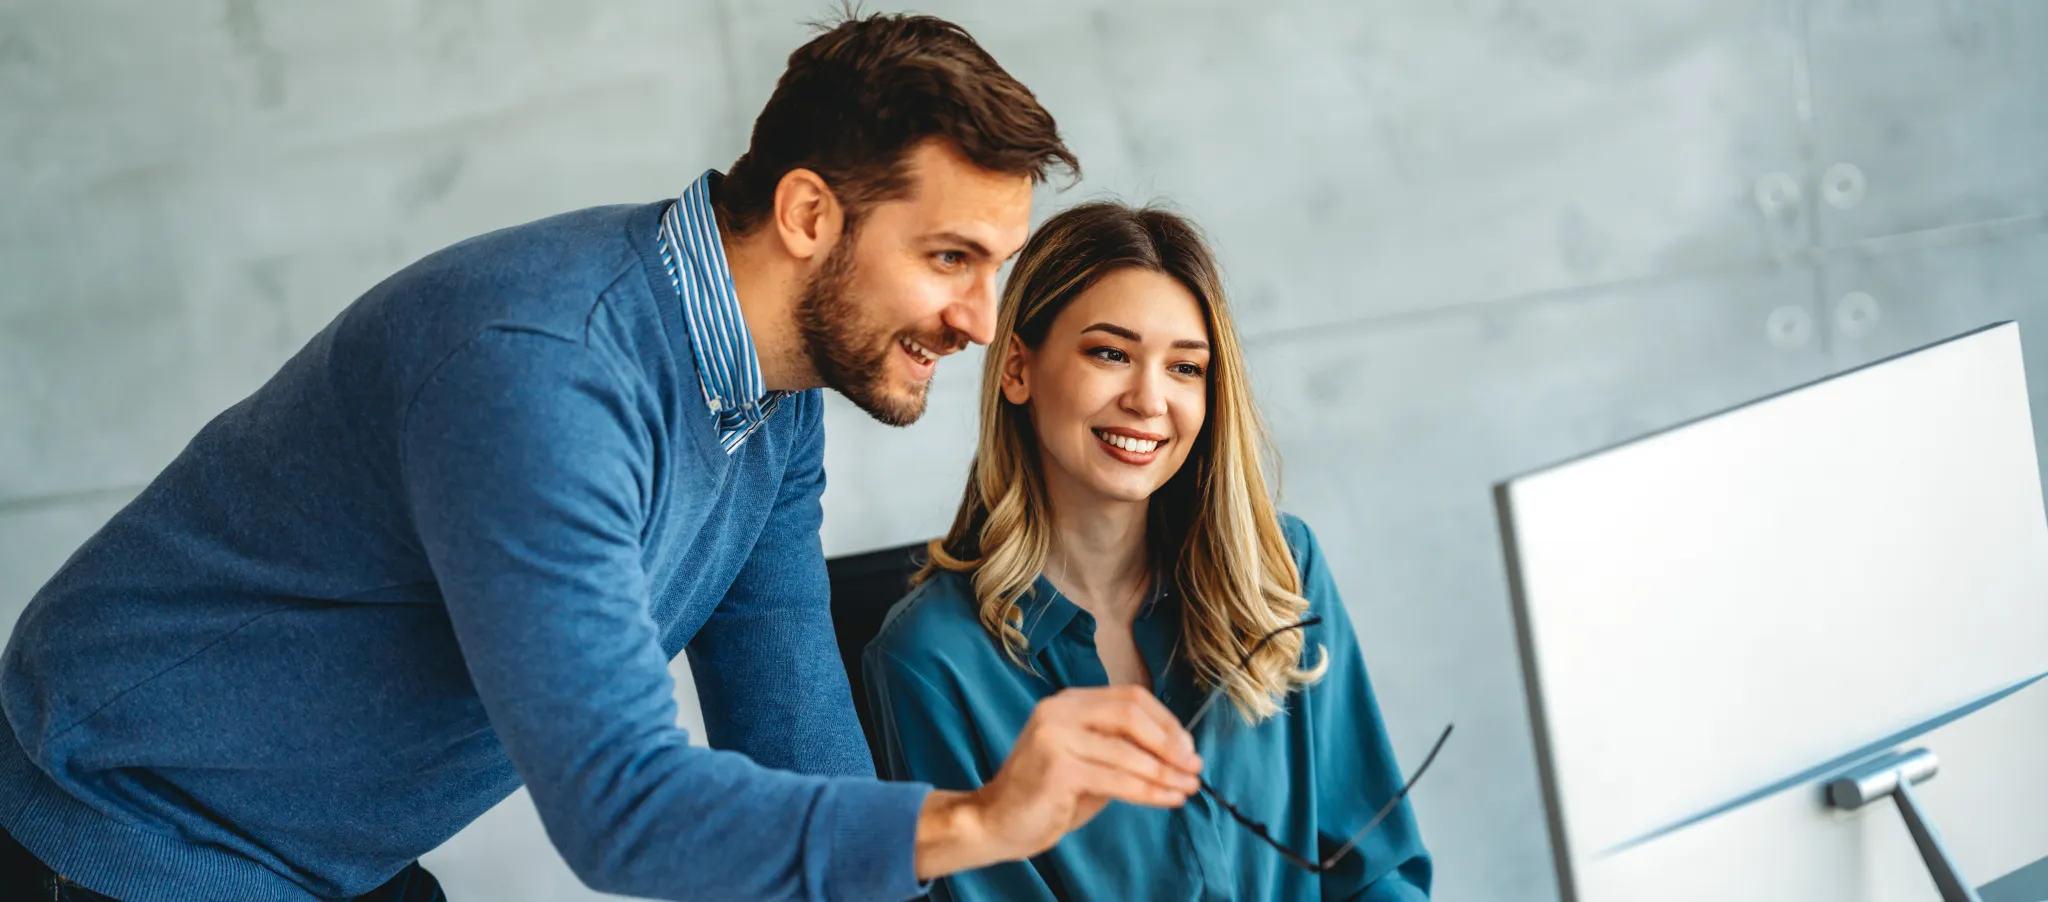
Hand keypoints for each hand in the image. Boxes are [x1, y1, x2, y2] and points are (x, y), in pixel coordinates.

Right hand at [913, 686, 1202, 878]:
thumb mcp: (1088, 762)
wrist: (995, 822)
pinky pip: (1117, 779)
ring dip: (1165, 772)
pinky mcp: (1057, 768)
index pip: (1130, 698)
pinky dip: (1148, 791)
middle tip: (1193, 767)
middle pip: (1131, 715)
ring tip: (1188, 788)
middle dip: (1170, 743)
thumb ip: (1121, 749)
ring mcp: (1055, 737)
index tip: (1188, 748)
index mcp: (1068, 702)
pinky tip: (1168, 799)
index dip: (1166, 722)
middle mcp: (1060, 711)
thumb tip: (1176, 753)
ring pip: (1127, 751)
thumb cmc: (1046, 795)